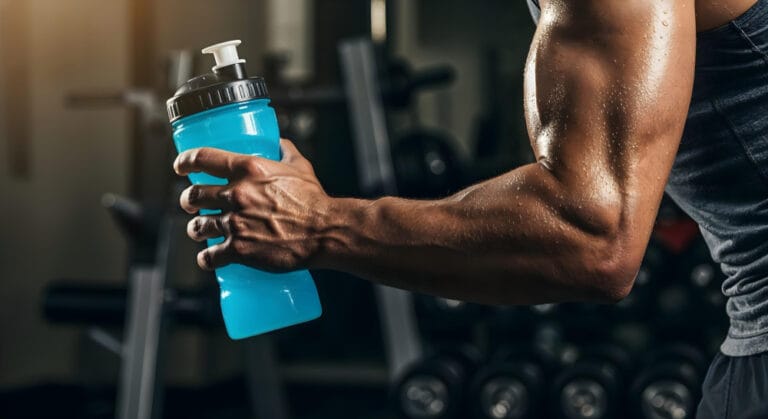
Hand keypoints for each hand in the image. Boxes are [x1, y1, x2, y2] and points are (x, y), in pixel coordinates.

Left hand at [174, 139, 330, 271]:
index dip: (185, 161)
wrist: (324, 232)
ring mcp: (235, 223)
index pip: (202, 158)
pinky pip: (210, 255)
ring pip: (198, 226)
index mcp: (247, 168)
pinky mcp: (239, 249)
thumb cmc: (314, 200)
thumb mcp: (300, 167)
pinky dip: (206, 258)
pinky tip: (208, 258)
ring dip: (196, 229)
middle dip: (188, 201)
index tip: (180, 166)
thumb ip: (285, 151)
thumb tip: (278, 142)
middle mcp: (236, 193)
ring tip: (199, 231)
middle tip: (192, 204)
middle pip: (193, 195)